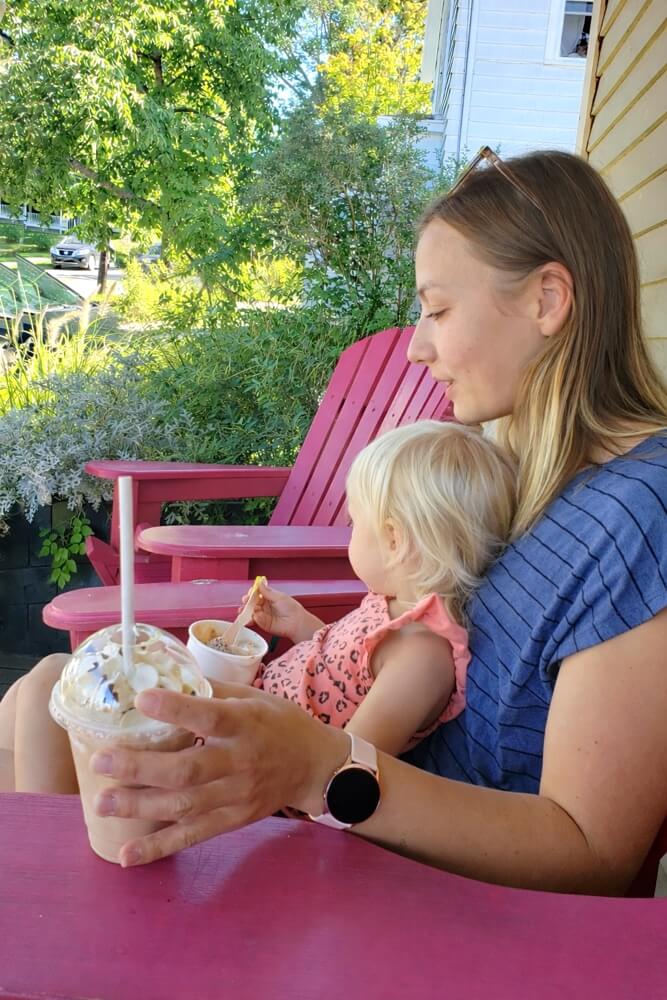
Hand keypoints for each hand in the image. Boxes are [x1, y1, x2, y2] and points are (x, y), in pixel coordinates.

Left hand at [90, 682, 348, 866]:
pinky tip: (127, 855)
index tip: (141, 699)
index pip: (210, 717)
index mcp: (246, 725)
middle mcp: (240, 763)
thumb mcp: (255, 697)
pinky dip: (159, 848)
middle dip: (140, 767)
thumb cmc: (280, 723)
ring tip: (102, 802)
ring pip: (184, 806)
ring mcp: (236, 797)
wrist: (315, 767)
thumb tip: (167, 677)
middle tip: (100, 761)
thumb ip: (214, 691)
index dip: (176, 710)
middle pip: (187, 769)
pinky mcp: (233, 821)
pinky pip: (193, 837)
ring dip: (140, 806)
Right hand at [241, 581, 316, 641]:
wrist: (296, 623)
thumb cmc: (292, 609)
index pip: (257, 593)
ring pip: (251, 611)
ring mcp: (263, 615)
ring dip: (246, 610)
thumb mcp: (279, 597)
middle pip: (251, 602)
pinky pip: (254, 620)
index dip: (252, 592)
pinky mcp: (262, 624)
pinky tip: (251, 616)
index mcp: (269, 597)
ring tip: (245, 609)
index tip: (250, 592)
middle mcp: (265, 606)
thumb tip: (260, 583)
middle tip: (246, 600)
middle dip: (247, 601)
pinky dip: (251, 618)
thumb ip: (267, 591)